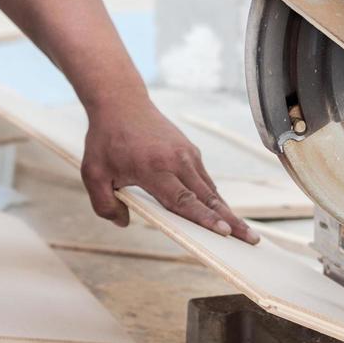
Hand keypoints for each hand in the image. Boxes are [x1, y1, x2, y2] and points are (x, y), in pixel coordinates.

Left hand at [80, 94, 258, 243]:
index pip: (183, 199)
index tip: (225, 231)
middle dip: (230, 220)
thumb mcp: (92, 173)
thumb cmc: (106, 139)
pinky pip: (204, 180)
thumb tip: (123, 223)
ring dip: (227, 211)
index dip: (204, 218)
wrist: (121, 102)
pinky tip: (222, 213)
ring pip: (210, 189)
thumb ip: (104, 204)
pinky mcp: (189, 151)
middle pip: (208, 197)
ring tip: (244, 232)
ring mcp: (186, 154)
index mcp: (153, 168)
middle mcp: (176, 160)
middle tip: (251, 239)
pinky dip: (215, 198)